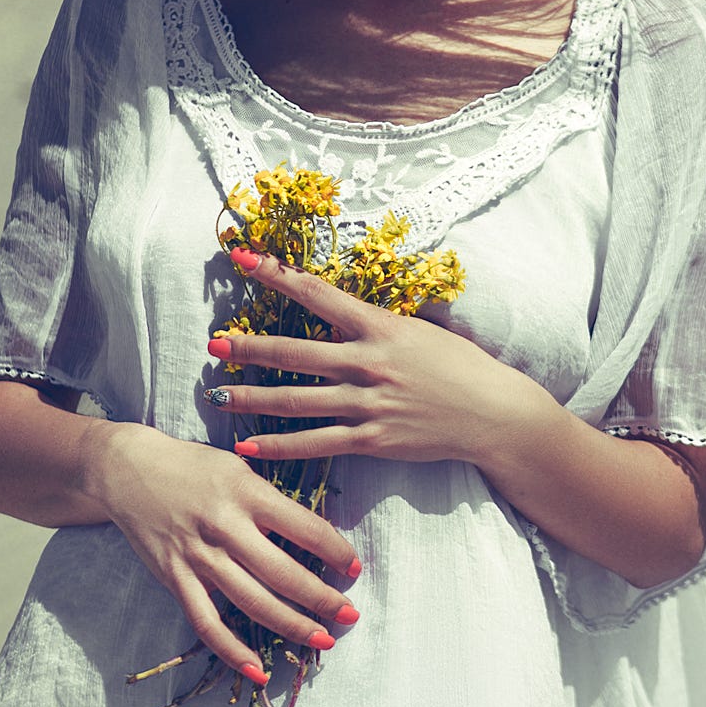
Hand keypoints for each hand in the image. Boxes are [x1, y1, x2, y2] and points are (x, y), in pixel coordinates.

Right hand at [90, 420, 361, 681]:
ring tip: (323, 639)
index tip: (354, 568)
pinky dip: (232, 651)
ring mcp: (198, 556)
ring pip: (252, 602)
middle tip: (350, 617)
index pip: (305, 528)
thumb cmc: (194, 466)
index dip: (336, 552)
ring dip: (292, 625)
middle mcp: (225, 526)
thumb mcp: (239, 469)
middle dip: (323, 599)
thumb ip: (271, 501)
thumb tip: (312, 537)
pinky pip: (206, 623)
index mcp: (248, 493)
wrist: (128, 469)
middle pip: (284, 573)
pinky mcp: (174, 578)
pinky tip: (259, 669)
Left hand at [204, 248, 521, 465]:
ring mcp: (368, 402)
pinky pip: (315, 444)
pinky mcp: (371, 439)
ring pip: (296, 400)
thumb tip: (340, 316)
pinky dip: (279, 445)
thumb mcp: (419, 331)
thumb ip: (376, 326)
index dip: (276, 274)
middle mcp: (368, 362)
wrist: (492, 413)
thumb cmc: (459, 366)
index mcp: (379, 327)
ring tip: (216, 395)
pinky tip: (248, 446)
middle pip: (294, 352)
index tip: (243, 259)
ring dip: (252, 398)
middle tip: (213, 344)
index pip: (317, 294)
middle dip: (249, 347)